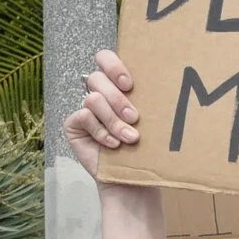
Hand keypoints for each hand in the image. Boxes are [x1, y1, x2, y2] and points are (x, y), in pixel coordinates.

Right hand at [63, 49, 139, 177]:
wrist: (134, 180)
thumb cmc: (145, 150)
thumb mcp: (150, 122)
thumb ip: (147, 101)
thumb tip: (164, 83)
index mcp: (117, 86)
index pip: (105, 58)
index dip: (114, 66)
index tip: (129, 85)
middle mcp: (98, 94)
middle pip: (98, 78)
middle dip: (118, 100)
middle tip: (135, 119)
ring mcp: (85, 109)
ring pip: (93, 99)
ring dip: (113, 121)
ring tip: (130, 139)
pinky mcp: (74, 125)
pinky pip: (84, 116)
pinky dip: (101, 132)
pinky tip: (113, 145)